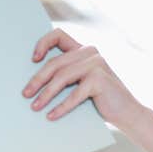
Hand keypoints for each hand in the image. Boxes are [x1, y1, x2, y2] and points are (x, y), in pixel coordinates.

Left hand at [21, 28, 142, 128]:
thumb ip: (64, 78)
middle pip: (55, 62)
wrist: (127, 113)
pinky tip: (51, 116)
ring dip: (46, 94)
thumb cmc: (99, 100)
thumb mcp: (80, 84)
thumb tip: (32, 85)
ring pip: (62, 77)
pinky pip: (74, 94)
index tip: (33, 59)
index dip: (43, 43)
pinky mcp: (100, 79)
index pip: (59, 35)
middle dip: (37, 80)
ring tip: (35, 107)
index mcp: (83, 50)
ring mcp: (96, 64)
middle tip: (25, 94)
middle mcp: (89, 52)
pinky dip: (61, 107)